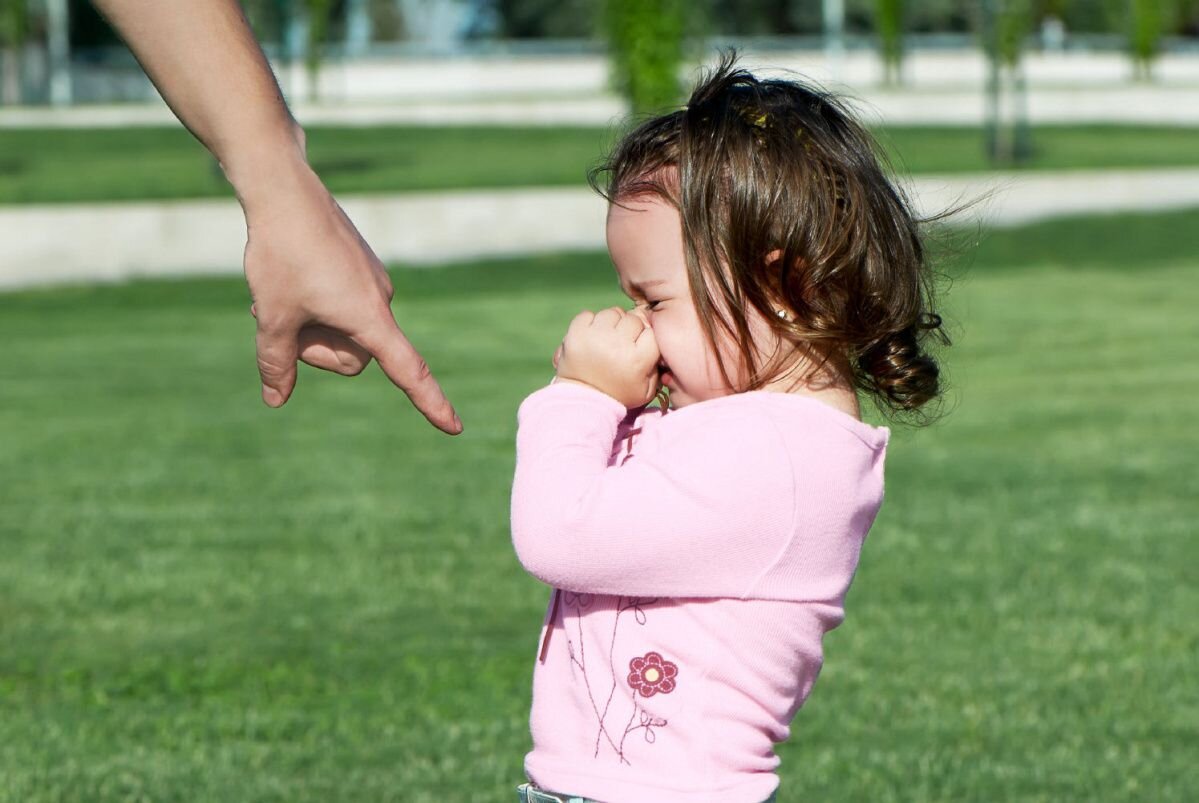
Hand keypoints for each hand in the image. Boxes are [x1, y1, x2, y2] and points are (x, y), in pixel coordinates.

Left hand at [241, 162, 461, 433]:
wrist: (283, 190)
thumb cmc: (279, 254)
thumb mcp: (272, 316)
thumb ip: (276, 363)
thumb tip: (276, 399)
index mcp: (369, 317)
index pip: (408, 371)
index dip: (430, 402)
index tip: (453, 428)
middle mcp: (380, 301)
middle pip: (354, 358)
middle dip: (318, 350)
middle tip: (283, 321)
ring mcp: (371, 283)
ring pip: (345, 330)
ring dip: (313, 324)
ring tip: (285, 293)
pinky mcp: (359, 268)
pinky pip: (342, 304)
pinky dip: (316, 303)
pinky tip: (292, 276)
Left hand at [552, 307, 660, 407]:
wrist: (583, 400)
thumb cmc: (618, 394)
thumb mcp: (647, 389)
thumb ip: (657, 365)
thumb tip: (655, 337)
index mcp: (637, 359)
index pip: (652, 331)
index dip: (646, 337)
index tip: (638, 346)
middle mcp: (617, 344)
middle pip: (633, 319)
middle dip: (629, 330)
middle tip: (621, 345)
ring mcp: (595, 336)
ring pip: (612, 313)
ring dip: (610, 324)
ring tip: (606, 340)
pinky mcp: (576, 333)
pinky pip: (588, 314)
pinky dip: (590, 323)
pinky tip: (591, 337)